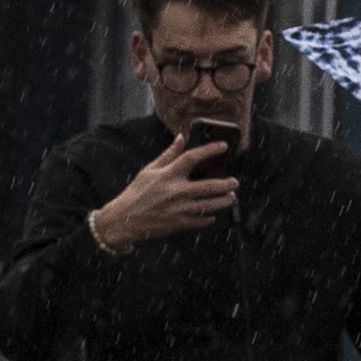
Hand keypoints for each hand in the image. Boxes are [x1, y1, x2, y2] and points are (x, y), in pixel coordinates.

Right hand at [88, 126, 244, 251]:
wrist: (126, 219)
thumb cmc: (137, 192)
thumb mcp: (150, 169)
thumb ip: (169, 154)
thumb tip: (181, 138)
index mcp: (169, 175)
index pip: (193, 157)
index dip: (210, 150)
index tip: (223, 146)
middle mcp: (177, 191)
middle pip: (209, 186)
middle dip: (226, 184)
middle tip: (234, 182)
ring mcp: (180, 209)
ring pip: (210, 205)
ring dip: (223, 201)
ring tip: (230, 197)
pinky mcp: (180, 223)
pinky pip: (201, 220)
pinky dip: (209, 217)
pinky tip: (212, 213)